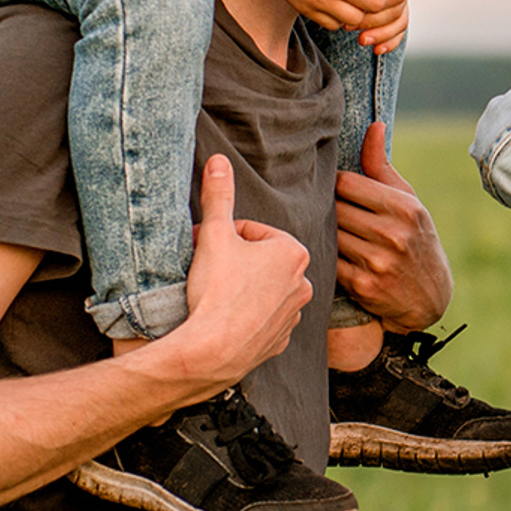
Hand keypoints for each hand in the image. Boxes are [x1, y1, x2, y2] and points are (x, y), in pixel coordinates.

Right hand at [172, 157, 313, 396]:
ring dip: (242, 288)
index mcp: (293, 252)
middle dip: (234, 262)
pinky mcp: (280, 340)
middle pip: (259, 261)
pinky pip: (262, 319)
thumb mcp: (214, 235)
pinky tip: (226, 319)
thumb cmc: (217, 290)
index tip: (206, 249)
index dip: (224, 237)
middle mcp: (304, 282)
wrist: (212, 350)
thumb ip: (218, 196)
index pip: (252, 232)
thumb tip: (219, 160)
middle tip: (208, 271)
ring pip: (262, 289)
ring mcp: (294, 314)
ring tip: (216, 297)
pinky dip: (246, 316)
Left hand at [336, 123, 451, 330]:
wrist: (429, 298)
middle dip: (330, 210)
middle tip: (332, 213)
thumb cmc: (415, 240)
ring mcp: (377, 261)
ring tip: (334, 233)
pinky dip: (330, 258)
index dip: (337, 185)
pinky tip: (338, 256)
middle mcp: (393, 233)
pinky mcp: (363, 285)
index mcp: (405, 207)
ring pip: (330, 234)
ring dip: (327, 234)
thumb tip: (374, 125)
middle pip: (335, 209)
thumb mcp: (408, 202)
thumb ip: (383, 167)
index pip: (346, 183)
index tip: (339, 191)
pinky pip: (330, 262)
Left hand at [357, 0, 413, 55]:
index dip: (377, 4)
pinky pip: (398, 28)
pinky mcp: (392, 10)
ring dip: (382, 33)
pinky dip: (389, 41)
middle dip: (375, 21)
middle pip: (398, 7)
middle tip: (350, 27)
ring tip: (361, 40)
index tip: (353, 7)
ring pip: (400, 20)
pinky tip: (376, 49)